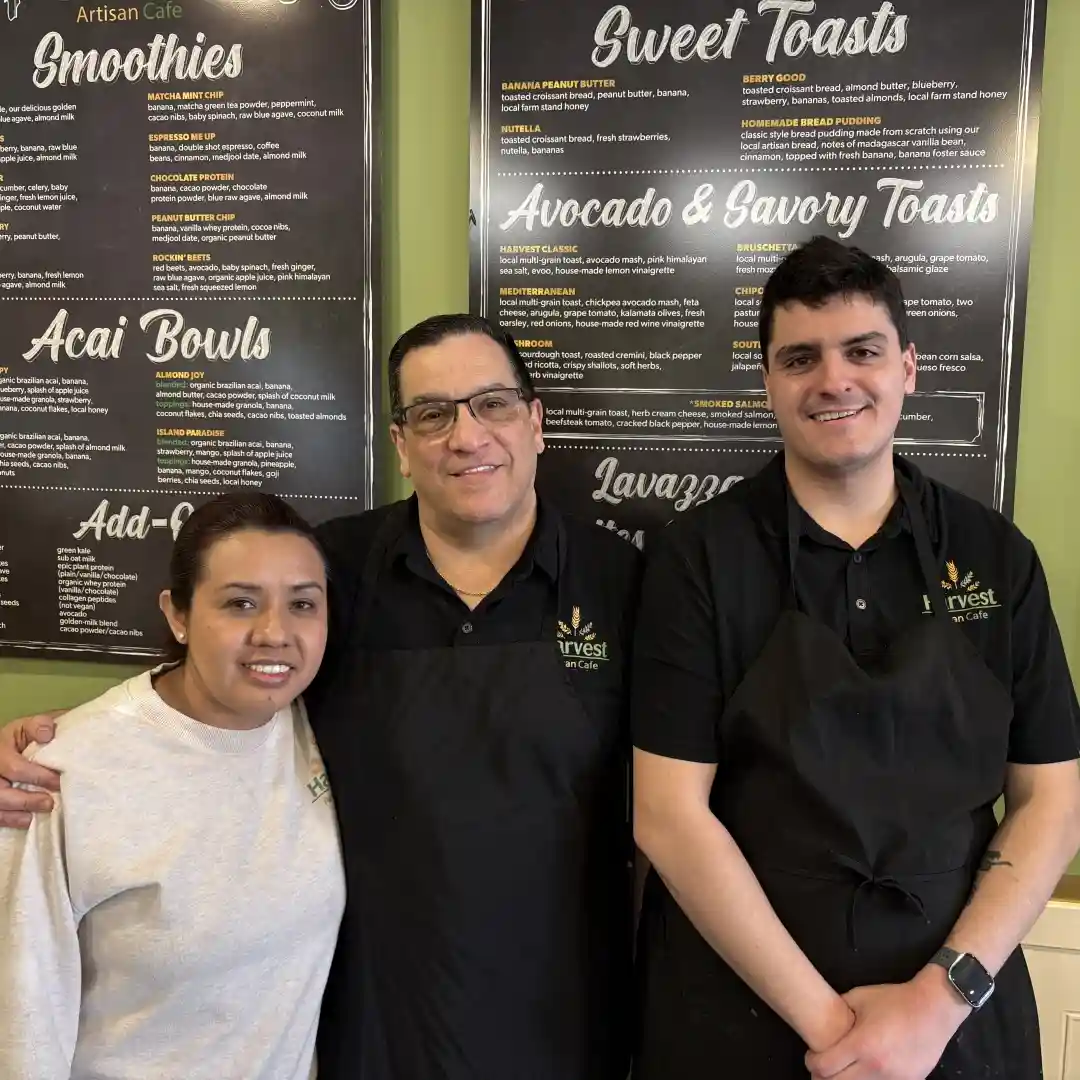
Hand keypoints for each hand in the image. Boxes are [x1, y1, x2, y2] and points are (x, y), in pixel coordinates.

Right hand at [0, 713, 62, 827]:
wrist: (7, 748)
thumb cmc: (22, 738)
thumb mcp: (27, 727)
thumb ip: (38, 725)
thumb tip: (48, 734)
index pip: (14, 767)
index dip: (37, 776)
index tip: (58, 781)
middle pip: (0, 793)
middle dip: (25, 800)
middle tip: (49, 803)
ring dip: (16, 814)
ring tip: (39, 813)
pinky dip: (8, 821)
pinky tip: (26, 821)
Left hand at [805, 966, 970, 1078]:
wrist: (934, 1009)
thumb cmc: (895, 1000)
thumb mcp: (859, 997)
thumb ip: (839, 1011)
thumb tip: (821, 1018)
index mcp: (863, 1044)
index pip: (825, 1067)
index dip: (812, 1063)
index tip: (812, 1056)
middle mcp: (877, 1068)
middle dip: (824, 1078)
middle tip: (821, 1068)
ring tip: (840, 1072)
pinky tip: (863, 1074)